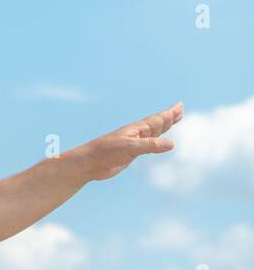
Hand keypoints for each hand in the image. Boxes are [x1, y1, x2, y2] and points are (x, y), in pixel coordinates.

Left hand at [65, 102, 182, 181]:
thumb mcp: (130, 148)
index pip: (157, 120)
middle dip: (169, 117)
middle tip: (180, 108)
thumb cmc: (106, 152)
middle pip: (156, 123)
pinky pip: (148, 145)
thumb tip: (172, 143)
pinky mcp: (130, 153)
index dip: (169, 114)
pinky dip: (156, 142)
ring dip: (164, 127)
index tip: (180, 105)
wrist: (89, 163)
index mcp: (136, 130)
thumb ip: (150, 145)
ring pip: (153, 133)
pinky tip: (158, 142)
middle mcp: (136, 134)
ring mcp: (133, 143)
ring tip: (172, 120)